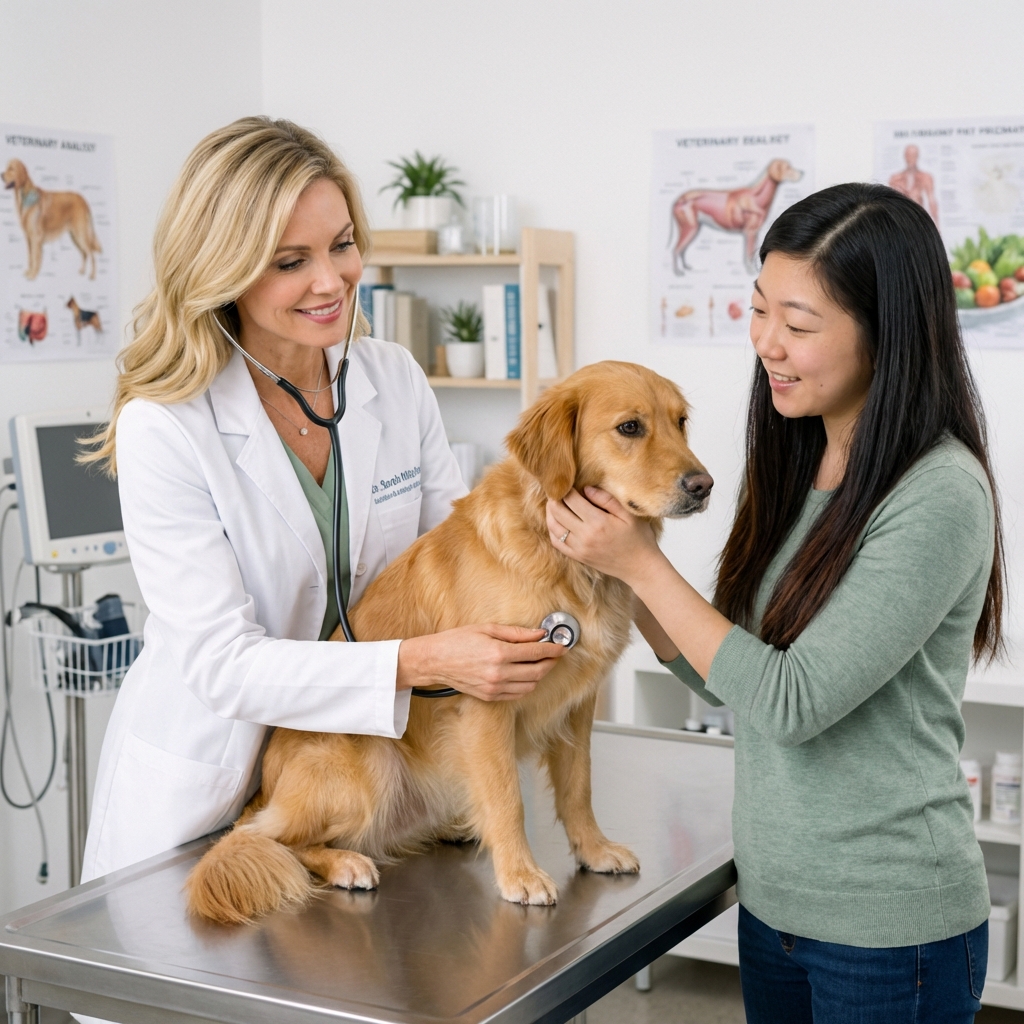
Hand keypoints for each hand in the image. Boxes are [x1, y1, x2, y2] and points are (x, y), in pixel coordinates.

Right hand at [397, 624, 566, 700]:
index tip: (561, 646)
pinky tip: (526, 674)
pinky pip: (518, 694)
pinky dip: (527, 685)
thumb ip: (516, 633)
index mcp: (499, 653)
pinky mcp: (491, 696)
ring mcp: (495, 687)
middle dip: (551, 662)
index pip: (536, 652)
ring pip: (531, 685)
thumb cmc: (457, 641)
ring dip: (540, 674)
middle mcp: (499, 673)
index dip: (553, 648)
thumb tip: (539, 634)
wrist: (435, 661)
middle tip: (555, 654)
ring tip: (541, 663)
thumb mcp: (487, 628)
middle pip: (538, 670)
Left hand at [546, 486, 663, 585]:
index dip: (565, 488)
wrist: (640, 567)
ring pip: (553, 527)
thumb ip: (607, 499)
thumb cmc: (638, 538)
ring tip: (554, 503)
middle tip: (556, 490)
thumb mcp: (629, 514)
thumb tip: (586, 488)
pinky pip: (556, 542)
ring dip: (550, 513)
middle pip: (558, 512)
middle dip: (554, 498)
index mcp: (598, 522)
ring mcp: (579, 548)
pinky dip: (552, 530)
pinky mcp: (578, 557)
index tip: (566, 481)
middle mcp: (585, 536)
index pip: (571, 500)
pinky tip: (556, 521)